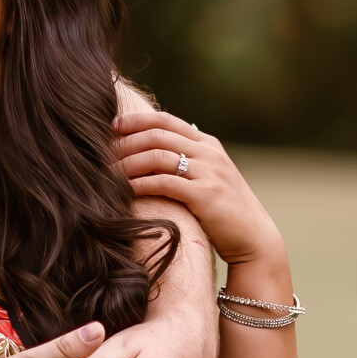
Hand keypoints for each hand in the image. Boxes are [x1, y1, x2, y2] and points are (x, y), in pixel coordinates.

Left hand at [114, 108, 285, 273]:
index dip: (136, 120)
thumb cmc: (225, 210)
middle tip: (102, 151)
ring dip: (127, 163)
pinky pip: (163, 182)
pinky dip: (139, 184)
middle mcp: (209, 153)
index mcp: (208, 144)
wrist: (254, 238)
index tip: (112, 124)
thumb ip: (187, 159)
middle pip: (157, 135)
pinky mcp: (205, 195)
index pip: (165, 120)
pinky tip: (124, 189)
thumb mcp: (209, 175)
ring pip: (157, 157)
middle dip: (125, 141)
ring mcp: (209, 172)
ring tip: (107, 172)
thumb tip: (151, 149)